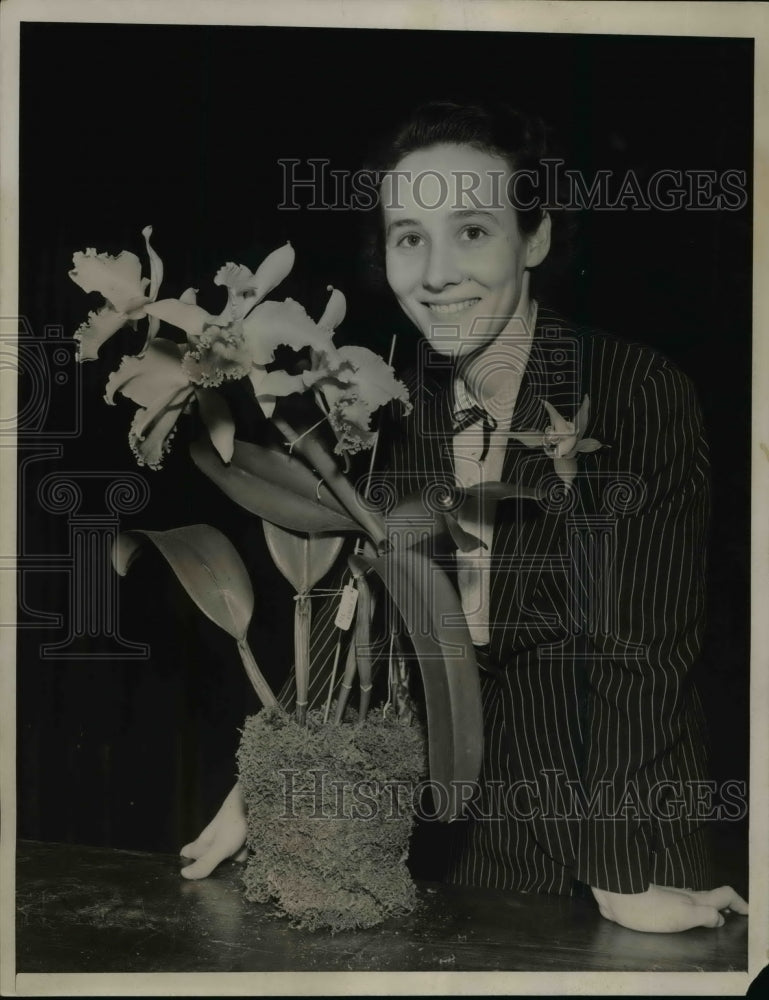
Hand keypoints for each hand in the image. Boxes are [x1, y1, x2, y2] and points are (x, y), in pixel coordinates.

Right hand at [180, 783, 247, 879]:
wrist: (254, 803)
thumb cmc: (233, 824)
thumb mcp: (219, 847)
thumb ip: (205, 862)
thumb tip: (183, 874)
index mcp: (202, 843)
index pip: (187, 854)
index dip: (187, 866)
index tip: (192, 882)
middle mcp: (211, 842)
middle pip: (206, 861)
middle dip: (212, 873)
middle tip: (219, 884)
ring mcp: (226, 841)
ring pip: (224, 860)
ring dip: (230, 867)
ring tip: (236, 874)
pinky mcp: (239, 840)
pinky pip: (239, 854)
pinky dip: (243, 858)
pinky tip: (248, 862)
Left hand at [591, 883, 747, 931]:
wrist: (614, 893)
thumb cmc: (649, 908)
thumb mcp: (682, 916)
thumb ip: (704, 915)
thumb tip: (721, 917)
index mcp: (693, 900)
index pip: (723, 895)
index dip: (738, 902)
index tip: (748, 911)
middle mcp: (683, 896)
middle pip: (710, 897)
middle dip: (724, 905)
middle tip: (733, 916)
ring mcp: (667, 896)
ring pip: (693, 899)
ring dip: (706, 908)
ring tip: (712, 919)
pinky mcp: (651, 900)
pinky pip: (678, 904)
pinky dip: (688, 910)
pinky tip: (682, 918)